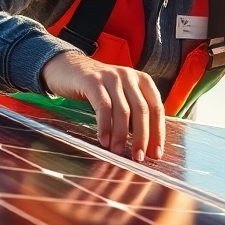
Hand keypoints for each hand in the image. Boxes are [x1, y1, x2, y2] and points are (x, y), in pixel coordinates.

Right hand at [41, 51, 164, 161]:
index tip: (156, 154)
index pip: (156, 108)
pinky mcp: (93, 81)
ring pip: (123, 110)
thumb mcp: (120, 95)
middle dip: (142, 137)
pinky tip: (104, 140)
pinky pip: (103, 107)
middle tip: (139, 157)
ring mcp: (112, 77)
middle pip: (142, 110)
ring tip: (118, 152)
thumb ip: (133, 113)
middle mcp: (129, 76)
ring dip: (122, 134)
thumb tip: (143, 145)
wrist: (67, 67)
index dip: (158, 132)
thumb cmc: (98, 88)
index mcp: (142, 80)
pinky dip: (105, 126)